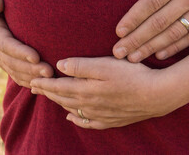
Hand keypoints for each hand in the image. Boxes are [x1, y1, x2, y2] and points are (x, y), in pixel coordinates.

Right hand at [0, 0, 53, 86]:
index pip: (4, 43)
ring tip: (51, 79)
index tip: (36, 56)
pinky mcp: (6, 61)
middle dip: (30, 69)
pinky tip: (44, 85)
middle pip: (11, 62)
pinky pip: (16, 75)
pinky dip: (29, 81)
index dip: (19, 52)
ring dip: (32, 77)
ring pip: (15, 71)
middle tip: (49, 72)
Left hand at [30, 57, 178, 129]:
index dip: (44, 84)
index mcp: (85, 90)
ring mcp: (100, 114)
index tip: (32, 80)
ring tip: (50, 98)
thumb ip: (81, 66)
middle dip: (47, 93)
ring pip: (72, 110)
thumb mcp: (105, 65)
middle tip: (34, 88)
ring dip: (59, 103)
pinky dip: (76, 119)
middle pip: (62, 99)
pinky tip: (72, 117)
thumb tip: (59, 66)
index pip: (58, 87)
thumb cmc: (132, 75)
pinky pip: (88, 122)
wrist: (156, 95)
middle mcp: (89, 105)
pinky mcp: (111, 119)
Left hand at [113, 0, 188, 61]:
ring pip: (174, 33)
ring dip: (152, 47)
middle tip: (118, 52)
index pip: (152, 1)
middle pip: (159, 22)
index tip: (118, 30)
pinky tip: (160, 54)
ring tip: (133, 58)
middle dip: (136, 39)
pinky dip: (177, 47)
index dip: (133, 18)